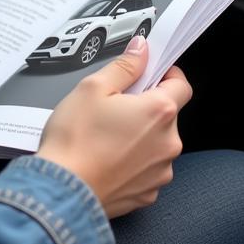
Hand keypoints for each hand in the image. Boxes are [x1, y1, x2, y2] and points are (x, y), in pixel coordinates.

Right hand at [36, 36, 191, 218]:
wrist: (61, 191)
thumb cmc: (74, 141)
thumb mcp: (93, 88)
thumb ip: (124, 66)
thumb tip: (141, 50)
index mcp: (159, 111)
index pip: (181, 85)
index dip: (166, 76)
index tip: (150, 75)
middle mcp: (168, 143)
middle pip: (167, 115)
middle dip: (145, 108)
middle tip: (114, 108)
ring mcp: (160, 171)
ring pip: (157, 144)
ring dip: (140, 137)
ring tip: (106, 137)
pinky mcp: (148, 193)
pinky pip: (147, 169)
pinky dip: (132, 163)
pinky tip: (107, 158)